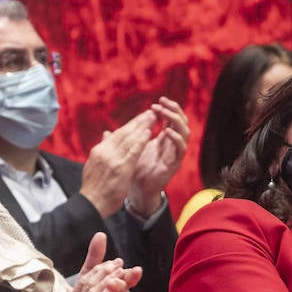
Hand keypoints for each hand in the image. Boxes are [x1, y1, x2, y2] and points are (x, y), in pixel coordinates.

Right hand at [80, 109, 155, 216]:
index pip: (117, 134)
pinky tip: (149, 133)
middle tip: (150, 113)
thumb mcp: (94, 164)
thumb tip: (106, 134)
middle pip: (124, 132)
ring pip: (130, 138)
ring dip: (143, 127)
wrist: (90, 203)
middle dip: (138, 122)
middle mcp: (105, 151)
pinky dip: (141, 141)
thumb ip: (102, 149)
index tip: (140, 118)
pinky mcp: (121, 168)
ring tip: (153, 118)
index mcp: (99, 150)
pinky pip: (133, 151)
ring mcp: (113, 159)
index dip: (130, 125)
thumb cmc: (93, 188)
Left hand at [128, 97, 189, 214]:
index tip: (157, 101)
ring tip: (163, 112)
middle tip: (162, 102)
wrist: (138, 190)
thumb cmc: (134, 171)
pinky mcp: (175, 163)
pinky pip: (181, 148)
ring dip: (175, 120)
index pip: (170, 119)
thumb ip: (119, 141)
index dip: (166, 109)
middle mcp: (171, 144)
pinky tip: (166, 130)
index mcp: (163, 139)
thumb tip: (106, 131)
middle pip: (180, 121)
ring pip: (185, 131)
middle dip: (173, 109)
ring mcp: (174, 153)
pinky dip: (176, 138)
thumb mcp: (127, 152)